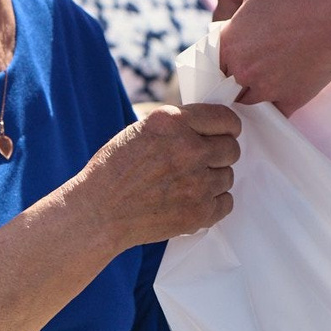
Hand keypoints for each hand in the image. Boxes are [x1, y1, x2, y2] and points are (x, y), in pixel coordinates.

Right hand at [77, 103, 240, 246]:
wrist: (99, 212)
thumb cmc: (113, 170)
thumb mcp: (141, 130)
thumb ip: (178, 126)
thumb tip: (209, 128)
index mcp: (173, 122)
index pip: (225, 118)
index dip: (228, 127)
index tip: (225, 133)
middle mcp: (189, 148)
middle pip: (232, 148)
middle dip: (220, 154)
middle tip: (200, 162)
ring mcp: (197, 182)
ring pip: (228, 176)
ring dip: (213, 180)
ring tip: (187, 184)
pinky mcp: (199, 212)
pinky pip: (226, 203)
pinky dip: (213, 203)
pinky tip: (192, 201)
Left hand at [216, 0, 330, 112]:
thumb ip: (245, 11)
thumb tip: (246, 18)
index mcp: (231, 42)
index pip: (212, 62)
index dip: (221, 62)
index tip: (229, 62)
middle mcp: (242, 69)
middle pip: (227, 86)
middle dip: (235, 81)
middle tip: (248, 75)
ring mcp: (265, 88)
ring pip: (248, 103)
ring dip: (253, 97)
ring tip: (265, 88)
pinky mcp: (289, 100)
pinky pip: (276, 113)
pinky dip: (277, 109)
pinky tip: (280, 101)